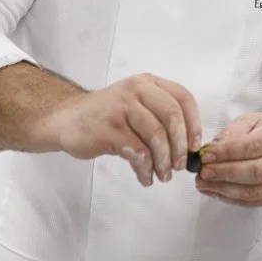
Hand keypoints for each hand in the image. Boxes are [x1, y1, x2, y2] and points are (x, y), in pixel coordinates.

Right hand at [40, 73, 200, 186]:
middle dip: (180, 145)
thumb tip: (188, 146)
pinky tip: (145, 177)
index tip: (194, 146)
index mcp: (148, 83)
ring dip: (163, 161)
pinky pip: (137, 152)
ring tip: (163, 175)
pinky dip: (145, 169)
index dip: (194, 123)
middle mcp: (136, 90)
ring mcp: (121, 108)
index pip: (183, 98)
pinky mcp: (108, 129)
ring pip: (156, 136)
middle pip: (172, 116)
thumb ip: (159, 116)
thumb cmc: (107, 116)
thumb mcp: (135, 104)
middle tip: (180, 166)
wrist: (66, 119)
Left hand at [195, 113, 261, 206]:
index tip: (206, 156)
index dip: (228, 153)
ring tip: (204, 183)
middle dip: (226, 173)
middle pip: (256, 172)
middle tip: (204, 172)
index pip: (254, 146)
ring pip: (254, 191)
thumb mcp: (249, 121)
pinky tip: (214, 191)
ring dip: (225, 189)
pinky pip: (252, 202)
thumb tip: (211, 150)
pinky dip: (231, 199)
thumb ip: (231, 133)